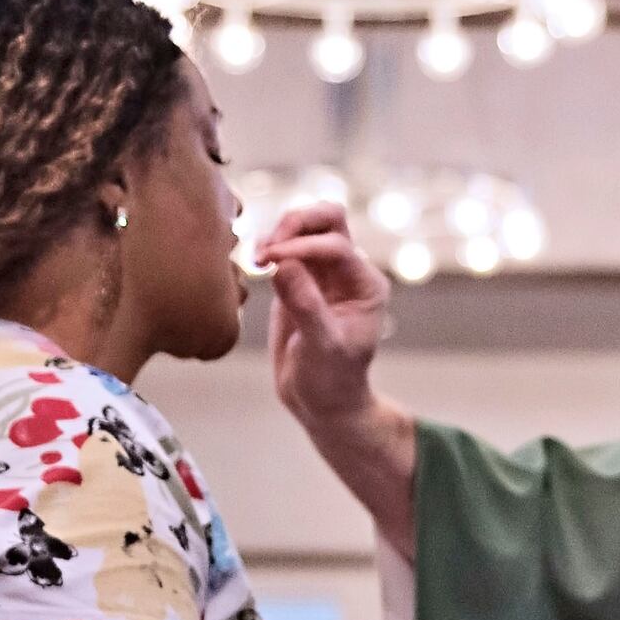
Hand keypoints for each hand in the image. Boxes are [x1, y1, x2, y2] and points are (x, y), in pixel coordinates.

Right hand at [257, 204, 387, 434]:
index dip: (303, 246)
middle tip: (268, 247)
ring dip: (278, 233)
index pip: (336, 245)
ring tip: (257, 257)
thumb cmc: (331, 379)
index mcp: (366, 284)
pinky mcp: (297, 279)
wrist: (319, 401)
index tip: (272, 261)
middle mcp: (347, 272)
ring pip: (303, 227)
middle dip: (296, 223)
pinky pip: (283, 248)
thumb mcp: (322, 347)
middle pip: (327, 219)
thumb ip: (307, 306)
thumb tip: (284, 266)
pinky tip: (253, 263)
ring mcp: (322, 272)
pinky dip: (267, 246)